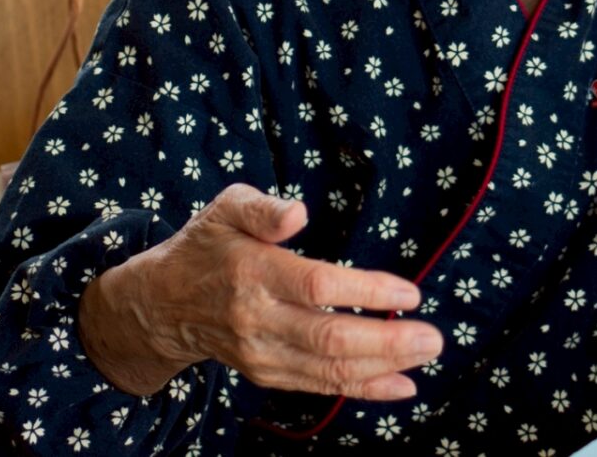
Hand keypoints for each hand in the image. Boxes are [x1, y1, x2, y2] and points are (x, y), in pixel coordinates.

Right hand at [77, 184, 441, 400]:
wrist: (163, 302)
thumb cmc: (206, 246)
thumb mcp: (225, 208)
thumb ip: (263, 207)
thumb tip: (298, 213)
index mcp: (251, 270)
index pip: (316, 285)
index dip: (366, 291)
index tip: (408, 291)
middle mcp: (256, 318)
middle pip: (329, 337)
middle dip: (388, 341)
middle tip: (432, 336)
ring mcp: (261, 352)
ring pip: (328, 368)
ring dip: (384, 366)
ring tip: (425, 353)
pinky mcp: (266, 373)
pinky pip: (319, 385)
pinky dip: (362, 389)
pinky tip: (400, 384)